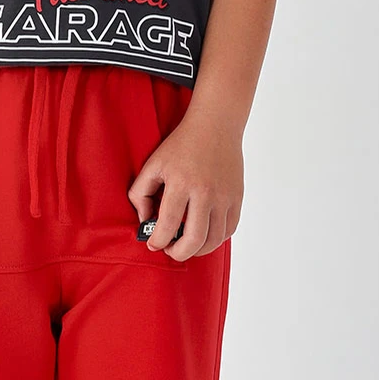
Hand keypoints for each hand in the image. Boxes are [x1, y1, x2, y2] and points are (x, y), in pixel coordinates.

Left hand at [127, 108, 242, 260]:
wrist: (215, 126)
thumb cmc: (181, 145)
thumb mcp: (154, 164)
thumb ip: (141, 193)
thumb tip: (144, 221)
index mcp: (181, 183)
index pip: (168, 224)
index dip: (157, 241)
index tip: (152, 244)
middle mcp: (205, 192)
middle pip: (194, 239)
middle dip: (178, 253)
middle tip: (170, 250)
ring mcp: (224, 197)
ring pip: (214, 239)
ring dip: (198, 250)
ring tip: (186, 245)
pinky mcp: (237, 198)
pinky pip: (229, 230)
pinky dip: (216, 239)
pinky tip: (203, 234)